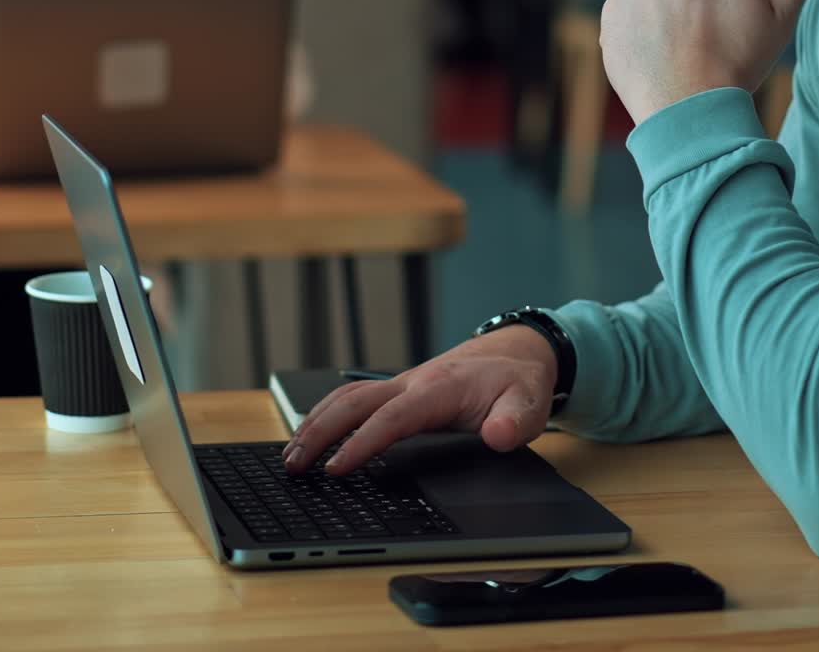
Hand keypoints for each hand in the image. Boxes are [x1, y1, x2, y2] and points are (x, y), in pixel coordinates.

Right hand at [281, 325, 557, 474]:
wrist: (517, 351)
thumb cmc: (518, 380)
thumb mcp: (529, 403)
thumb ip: (515, 421)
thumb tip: (498, 436)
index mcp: (439, 388)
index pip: (392, 417)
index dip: (362, 442)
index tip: (336, 468)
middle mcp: (413, 382)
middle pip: (355, 402)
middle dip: (321, 431)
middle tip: (293, 465)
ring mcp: (403, 383)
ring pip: (348, 397)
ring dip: (316, 422)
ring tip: (290, 455)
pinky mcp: (400, 390)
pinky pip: (356, 398)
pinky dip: (328, 413)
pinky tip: (312, 432)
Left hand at [599, 0, 818, 126]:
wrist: (689, 110)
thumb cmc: (739, 64)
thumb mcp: (779, 19)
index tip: (728, 22)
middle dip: (694, 0)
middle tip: (705, 39)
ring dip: (665, 14)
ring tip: (680, 50)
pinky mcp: (612, 11)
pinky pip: (629, 14)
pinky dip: (640, 30)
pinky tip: (657, 54)